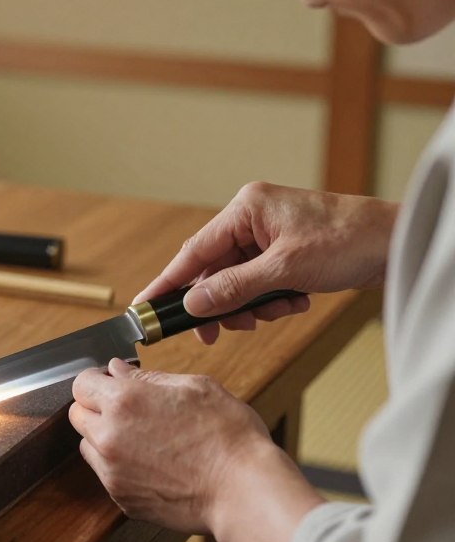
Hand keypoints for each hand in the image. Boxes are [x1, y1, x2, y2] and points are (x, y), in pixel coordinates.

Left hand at [69, 359, 271, 532]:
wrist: (244, 491)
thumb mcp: (194, 388)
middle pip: (77, 414)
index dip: (96, 380)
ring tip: (142, 438)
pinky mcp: (122, 498)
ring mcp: (113, 471)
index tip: (110, 383)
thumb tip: (118, 369)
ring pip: (87, 445)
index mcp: (125, 401)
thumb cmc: (228, 437)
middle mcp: (110, 436)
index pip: (82, 383)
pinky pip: (106, 474)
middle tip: (126, 409)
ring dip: (103, 437)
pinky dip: (118, 466)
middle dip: (95, 407)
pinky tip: (151, 463)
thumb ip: (148, 378)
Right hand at [135, 182, 398, 343]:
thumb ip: (234, 288)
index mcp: (245, 209)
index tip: (144, 307)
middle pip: (214, 271)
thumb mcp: (286, 269)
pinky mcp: (282, 252)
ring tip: (280, 309)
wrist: (397, 243)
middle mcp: (251, 219)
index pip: (193, 251)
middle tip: (218, 332)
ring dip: (252, 305)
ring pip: (237, 282)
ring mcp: (267, 236)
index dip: (167, 283)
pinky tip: (295, 300)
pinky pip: (259, 283)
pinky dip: (271, 299)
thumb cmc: (349, 240)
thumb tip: (193, 304)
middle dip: (223, 303)